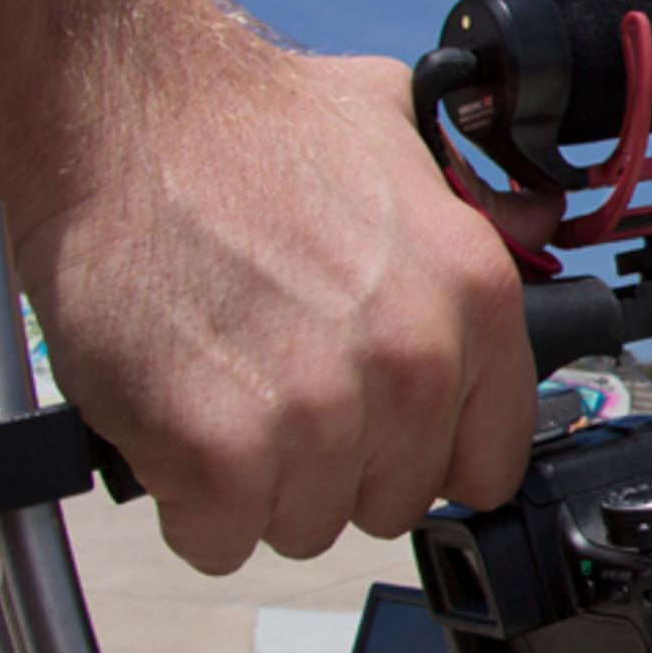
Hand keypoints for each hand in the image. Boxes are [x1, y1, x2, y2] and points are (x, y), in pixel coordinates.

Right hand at [8, 49, 552, 573]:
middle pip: (392, 501)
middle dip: (335, 467)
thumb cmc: (245, 129)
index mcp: (474, 299)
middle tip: (276, 400)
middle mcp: (412, 364)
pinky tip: (172, 432)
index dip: (429, 455)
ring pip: (304, 526)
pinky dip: (186, 505)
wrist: (120, 113)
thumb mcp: (404, 146)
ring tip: (219, 398)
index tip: (386, 440)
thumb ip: (476, 213)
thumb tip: (531, 224)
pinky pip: (217, 539)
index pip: (490, 459)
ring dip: (257, 486)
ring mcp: (317, 414)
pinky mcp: (216, 451)